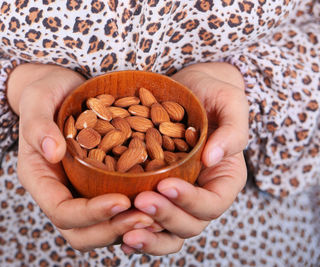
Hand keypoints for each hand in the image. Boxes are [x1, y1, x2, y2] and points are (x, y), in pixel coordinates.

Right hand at [7, 64, 154, 250]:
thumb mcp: (37, 99)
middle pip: (81, 233)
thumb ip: (39, 125)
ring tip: (157, 217)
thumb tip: (52, 151)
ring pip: (101, 228)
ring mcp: (80, 191)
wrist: (61, 89)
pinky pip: (115, 211)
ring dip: (127, 227)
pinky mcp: (98, 184)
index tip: (121, 200)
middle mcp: (60, 192)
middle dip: (112, 229)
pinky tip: (159, 203)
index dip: (90, 214)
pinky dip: (135, 213)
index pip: (62, 212)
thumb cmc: (46, 92)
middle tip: (146, 217)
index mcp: (40, 179)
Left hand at [121, 62, 248, 254]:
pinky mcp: (155, 189)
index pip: (213, 203)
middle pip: (190, 223)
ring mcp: (178, 194)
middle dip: (166, 217)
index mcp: (225, 178)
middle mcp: (202, 192)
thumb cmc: (212, 92)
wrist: (187, 89)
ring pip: (168, 229)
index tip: (165, 185)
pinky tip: (116, 229)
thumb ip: (231, 130)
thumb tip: (214, 159)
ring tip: (125, 230)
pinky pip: (149, 217)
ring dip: (148, 233)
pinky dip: (135, 227)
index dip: (191, 200)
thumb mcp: (230, 102)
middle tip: (140, 202)